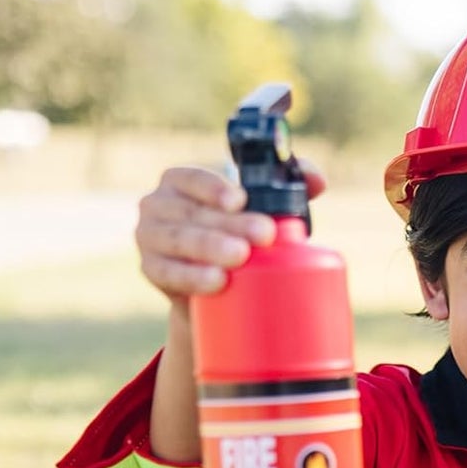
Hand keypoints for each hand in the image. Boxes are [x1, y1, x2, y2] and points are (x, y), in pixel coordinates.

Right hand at [135, 160, 326, 304]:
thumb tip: (317, 180)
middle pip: (193, 213)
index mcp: (180, 182)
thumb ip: (290, 187)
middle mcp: (158, 205)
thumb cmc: (238, 236)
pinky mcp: (151, 269)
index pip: (192, 178)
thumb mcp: (260, 210)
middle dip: (229, 224)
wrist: (212, 289)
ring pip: (179, 241)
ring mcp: (149, 237)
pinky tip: (216, 282)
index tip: (241, 200)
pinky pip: (168, 273)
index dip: (214, 188)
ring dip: (209, 249)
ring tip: (240, 258)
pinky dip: (192, 277)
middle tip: (264, 235)